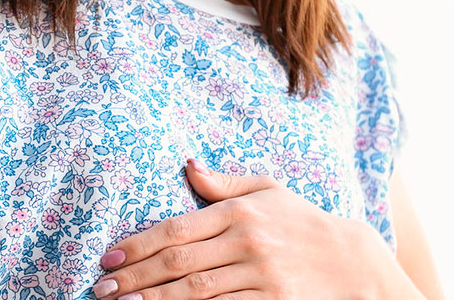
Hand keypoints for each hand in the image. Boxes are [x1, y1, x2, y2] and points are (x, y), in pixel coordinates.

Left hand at [93, 160, 419, 299]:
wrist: (352, 262)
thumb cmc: (302, 223)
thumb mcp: (269, 191)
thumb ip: (225, 183)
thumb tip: (188, 166)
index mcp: (239, 212)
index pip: (176, 229)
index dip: (138, 245)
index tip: (110, 258)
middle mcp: (247, 242)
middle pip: (177, 263)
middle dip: (135, 278)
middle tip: (102, 289)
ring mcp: (260, 275)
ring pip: (194, 291)